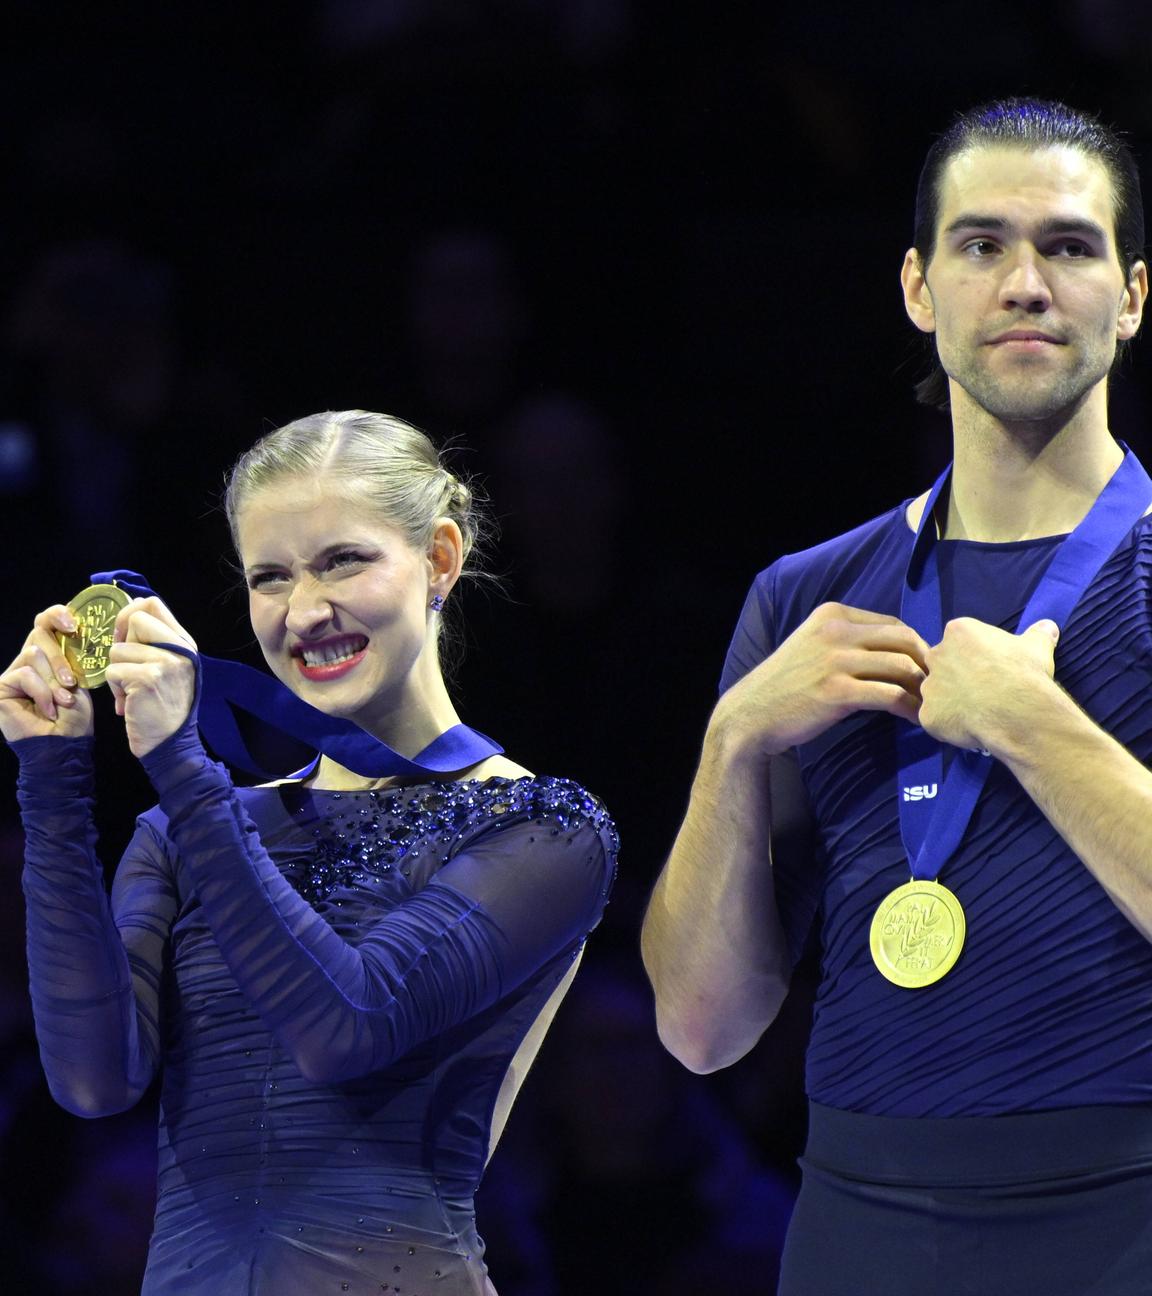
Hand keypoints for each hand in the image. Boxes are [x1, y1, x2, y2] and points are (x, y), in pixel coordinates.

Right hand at [0, 606, 93, 741]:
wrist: (64, 745)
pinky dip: (42, 693)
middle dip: (60, 658)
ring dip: (53, 679)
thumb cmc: (74, 717)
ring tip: (63, 701)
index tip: (73, 624)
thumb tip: (74, 629)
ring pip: (33, 654)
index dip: (56, 615)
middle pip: (39, 634)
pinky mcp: (0, 687)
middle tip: (71, 682)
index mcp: (49, 656)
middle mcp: (27, 661)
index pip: (45, 623)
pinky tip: (49, 709)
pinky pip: (24, 675)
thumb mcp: (79, 681)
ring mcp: (12, 674)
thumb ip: (71, 656)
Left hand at [106, 598, 197, 757]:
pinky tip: (127, 701)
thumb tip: (128, 612)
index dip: (130, 614)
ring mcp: (166, 663)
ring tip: (130, 690)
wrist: (170, 744)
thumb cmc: (164, 707)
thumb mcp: (170, 668)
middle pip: (136, 618)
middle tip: (127, 666)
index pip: (152, 603)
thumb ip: (155, 642)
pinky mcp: (148, 679)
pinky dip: (114, 688)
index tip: (125, 636)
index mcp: (185, 643)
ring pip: (118, 648)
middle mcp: (180, 649)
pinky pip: (113, 670)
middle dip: (121, 642)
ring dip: (116, 671)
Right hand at [714, 602, 928, 762]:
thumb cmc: (786, 685)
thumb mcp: (813, 646)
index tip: (923, 669)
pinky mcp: (838, 691)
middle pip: (904, 639)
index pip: (891, 624)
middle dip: (926, 664)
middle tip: (935, 687)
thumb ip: (847, 640)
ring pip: (902, 666)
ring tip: (929, 705)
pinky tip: (914, 719)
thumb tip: (896, 651)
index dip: (914, 646)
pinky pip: (890, 695)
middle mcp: (835, 630)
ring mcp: (836, 660)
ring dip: (921, 688)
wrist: (753, 714)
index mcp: (832, 614)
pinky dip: (909, 708)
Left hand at [919, 617, 1059, 753]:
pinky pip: (935, 719)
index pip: (959, 641)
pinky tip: (969, 728)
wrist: (1018, 712)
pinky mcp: (927, 715)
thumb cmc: (1025, 673)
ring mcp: (929, 686)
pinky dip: (948, 724)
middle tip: (982, 691)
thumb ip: (1037, 635)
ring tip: (977, 712)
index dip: (975, 657)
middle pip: (942, 664)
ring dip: (950, 701)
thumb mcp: (1037, 648)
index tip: (990, 669)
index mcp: (958, 632)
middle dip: (957, 676)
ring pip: (935, 693)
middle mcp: (936, 655)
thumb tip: (1048, 626)